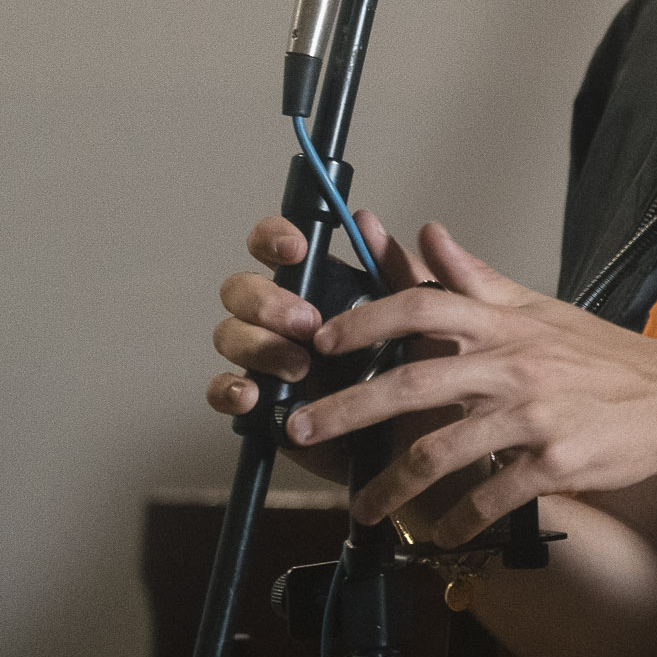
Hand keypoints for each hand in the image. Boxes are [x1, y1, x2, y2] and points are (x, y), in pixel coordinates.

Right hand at [204, 208, 422, 482]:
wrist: (433, 437)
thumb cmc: (429, 368)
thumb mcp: (431, 314)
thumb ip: (400, 269)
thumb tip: (368, 220)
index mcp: (321, 284)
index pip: (278, 247)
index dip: (275, 238)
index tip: (298, 249)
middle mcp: (286, 317)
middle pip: (242, 289)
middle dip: (266, 301)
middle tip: (307, 322)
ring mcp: (268, 359)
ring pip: (230, 335)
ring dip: (257, 345)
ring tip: (300, 366)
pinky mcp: (262, 404)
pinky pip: (223, 392)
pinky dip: (229, 391)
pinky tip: (252, 396)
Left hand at [284, 222, 656, 545]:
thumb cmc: (606, 358)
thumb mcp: (541, 309)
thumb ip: (476, 279)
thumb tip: (427, 233)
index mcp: (505, 324)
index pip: (420, 306)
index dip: (365, 320)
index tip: (322, 341)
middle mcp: (513, 364)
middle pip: (411, 382)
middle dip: (346, 409)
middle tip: (301, 432)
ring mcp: (534, 415)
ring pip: (441, 451)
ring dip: (390, 486)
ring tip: (362, 508)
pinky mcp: (555, 463)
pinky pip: (491, 495)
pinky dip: (459, 520)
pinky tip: (442, 533)